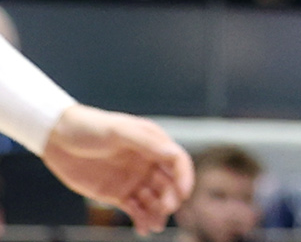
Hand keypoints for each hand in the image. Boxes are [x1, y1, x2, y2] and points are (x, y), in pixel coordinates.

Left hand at [43, 105, 192, 234]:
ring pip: (153, 199)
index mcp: (153, 143)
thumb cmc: (91, 127)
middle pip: (167, 184)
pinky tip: (143, 229)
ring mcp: (132, 179)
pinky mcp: (117, 194)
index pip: (177, 161)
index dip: (184, 177)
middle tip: (166, 210)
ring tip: (154, 226)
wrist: (59, 138)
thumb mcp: (120, 131)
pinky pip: (134, 209)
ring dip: (157, 212)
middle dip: (170, 198)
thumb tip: (175, 155)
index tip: (183, 194)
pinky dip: (141, 219)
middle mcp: (147, 162)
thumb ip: (147, 143)